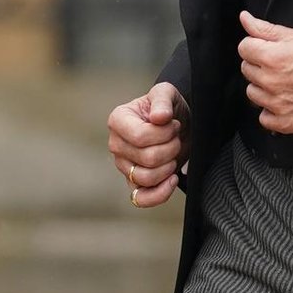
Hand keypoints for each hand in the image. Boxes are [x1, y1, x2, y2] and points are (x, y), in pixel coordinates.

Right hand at [109, 81, 189, 208]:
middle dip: (171, 148)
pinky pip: (141, 198)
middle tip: (176, 138)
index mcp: (118, 120)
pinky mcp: (133, 182)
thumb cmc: (168, 108)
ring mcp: (123, 166)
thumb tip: (158, 118)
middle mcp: (116, 144)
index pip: (140, 137)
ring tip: (174, 153)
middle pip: (147, 158)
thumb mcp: (167, 94)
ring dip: (169, 167)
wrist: (177, 124)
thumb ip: (162, 100)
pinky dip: (160, 194)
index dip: (164, 134)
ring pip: (146, 178)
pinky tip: (173, 179)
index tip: (173, 124)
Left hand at [238, 14, 292, 133]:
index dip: (256, 46)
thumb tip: (245, 19)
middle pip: (247, 70)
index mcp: (273, 57)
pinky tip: (287, 102)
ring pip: (253, 94)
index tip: (269, 50)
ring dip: (265, 89)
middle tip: (284, 66)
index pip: (244, 48)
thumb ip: (266, 29)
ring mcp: (278, 105)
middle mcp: (272, 81)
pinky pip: (264, 118)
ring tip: (287, 84)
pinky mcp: (286, 123)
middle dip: (261, 66)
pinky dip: (273, 111)